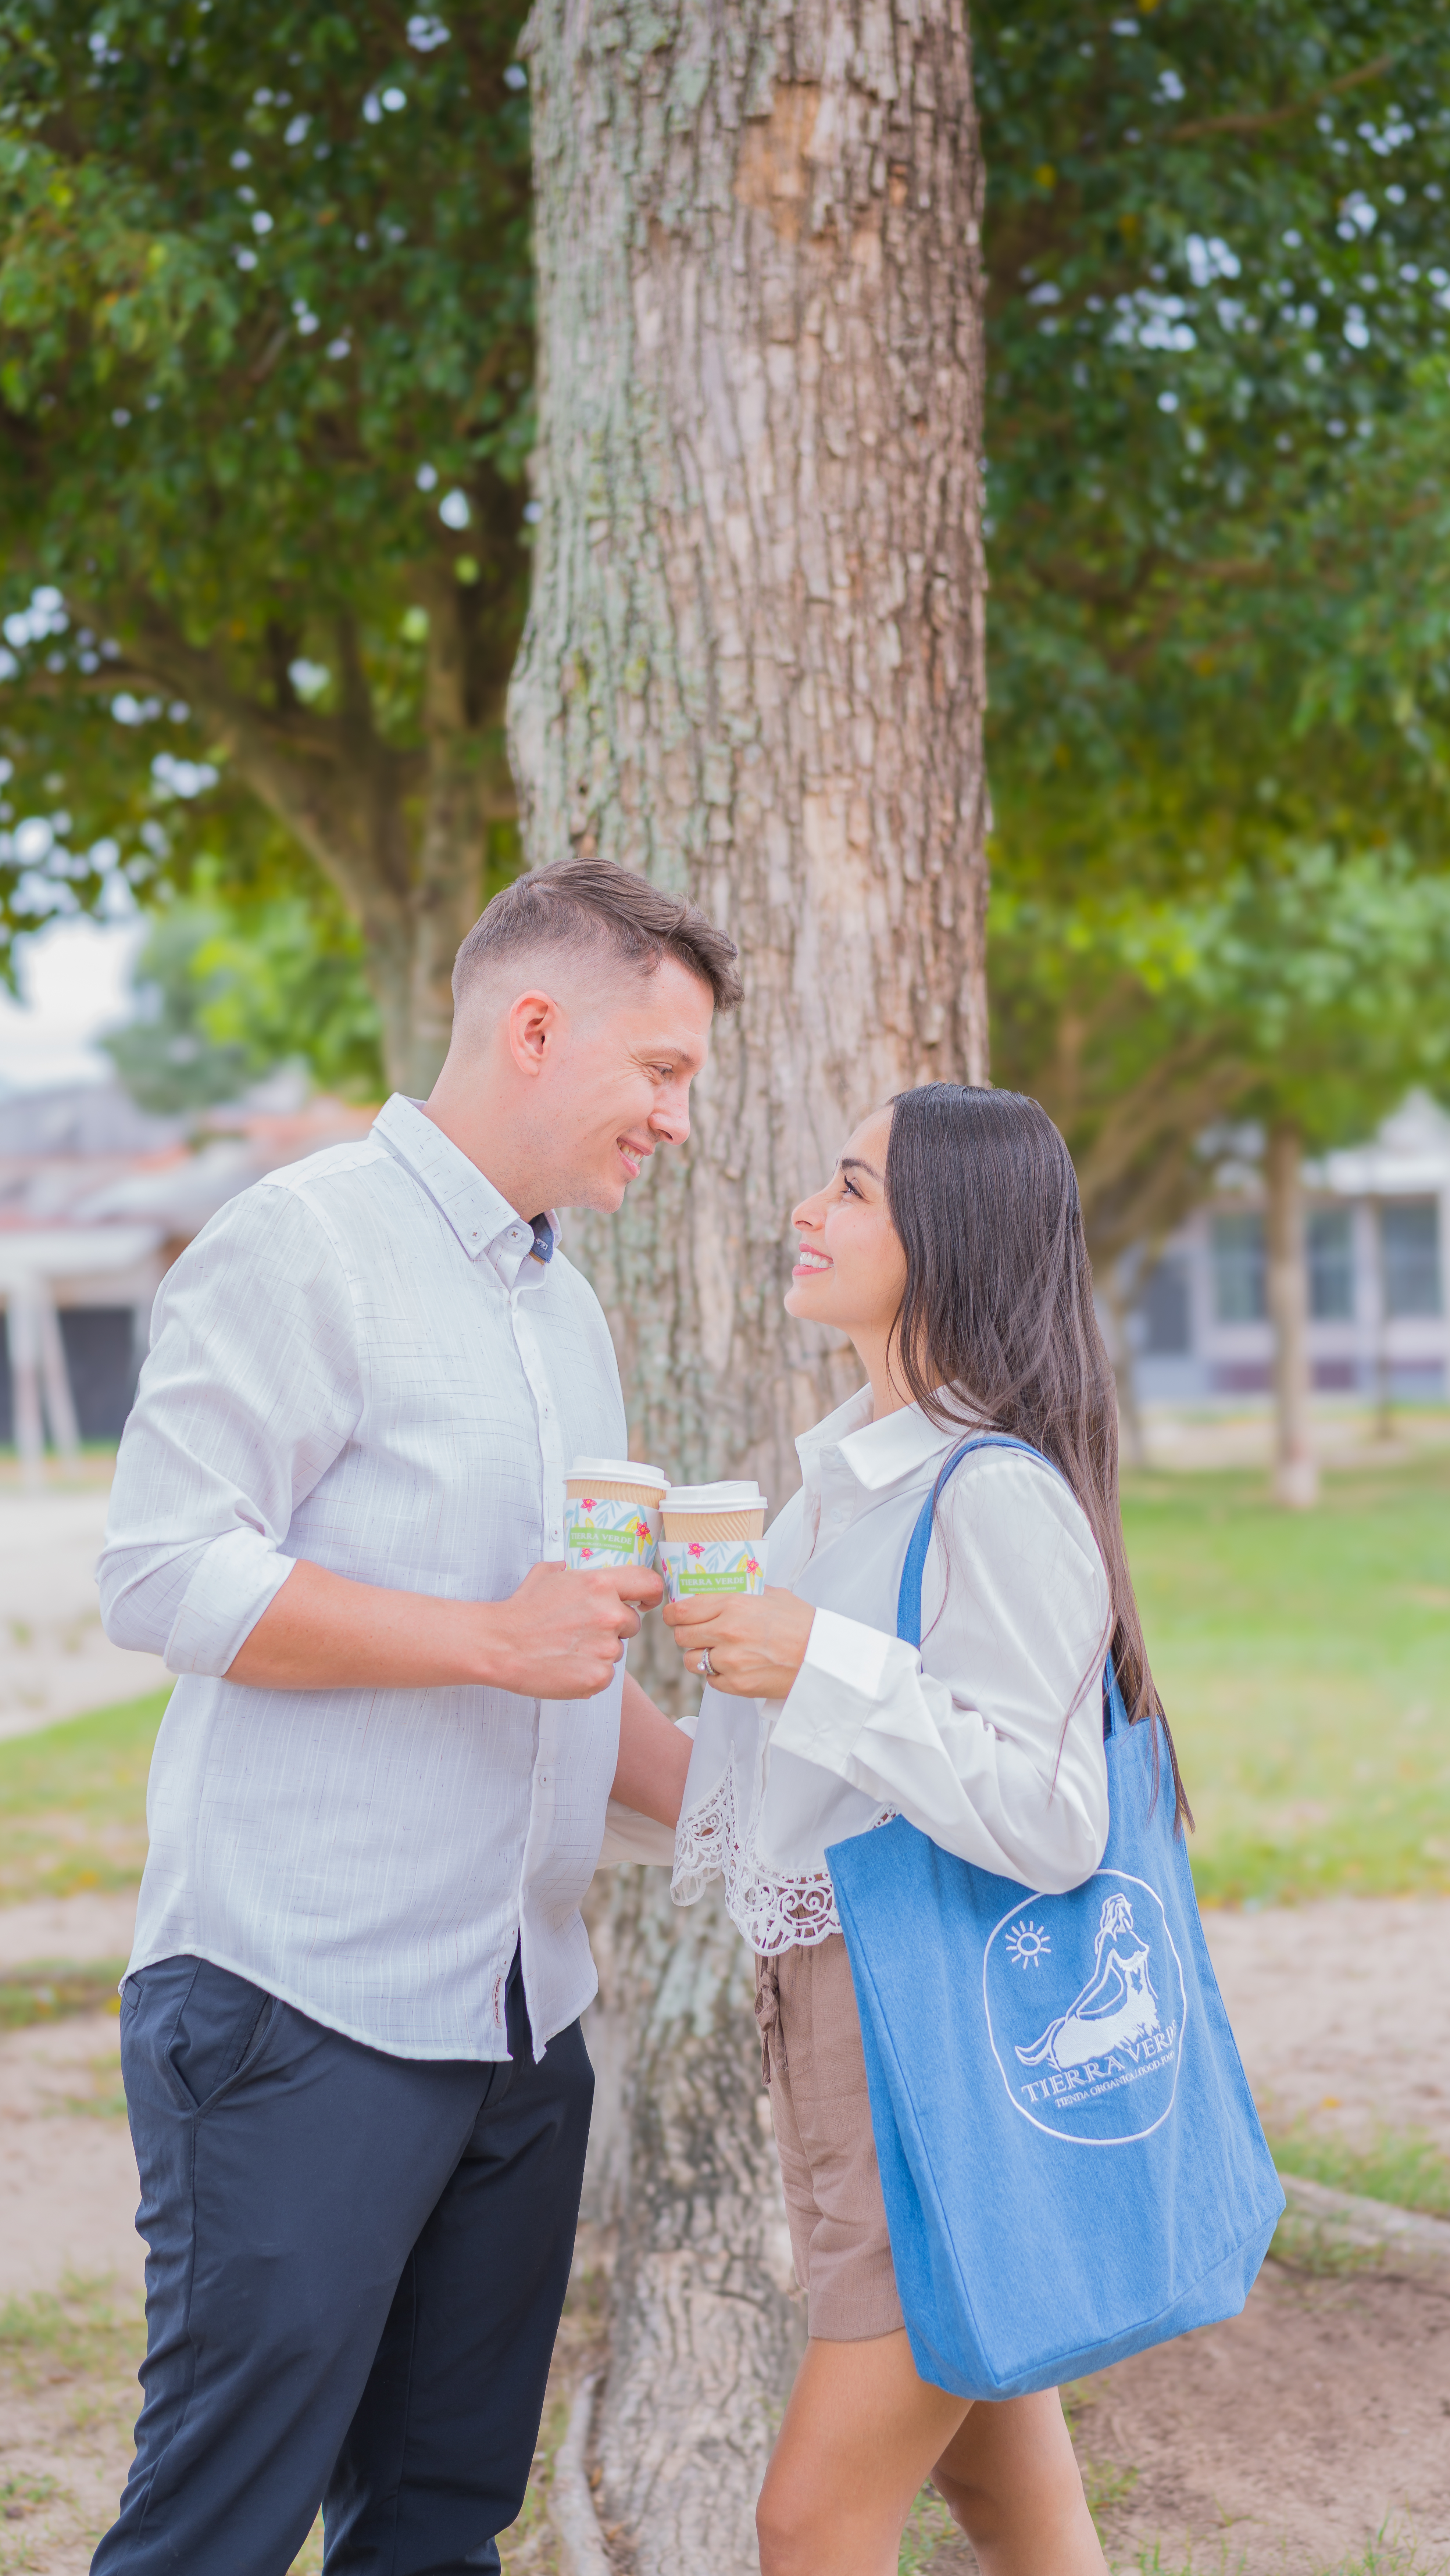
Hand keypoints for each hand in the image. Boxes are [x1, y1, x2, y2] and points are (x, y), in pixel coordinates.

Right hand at [490, 1561, 664, 1700]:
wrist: (500, 1645)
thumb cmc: (521, 1609)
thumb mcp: (545, 1574)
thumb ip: (568, 1570)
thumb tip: (569, 1568)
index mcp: (601, 1584)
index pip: (649, 1583)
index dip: (651, 1594)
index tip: (645, 1602)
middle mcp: (609, 1614)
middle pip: (631, 1623)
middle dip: (612, 1627)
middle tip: (580, 1631)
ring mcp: (606, 1648)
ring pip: (617, 1650)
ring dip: (598, 1651)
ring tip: (566, 1649)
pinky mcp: (598, 1676)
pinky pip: (605, 1674)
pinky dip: (589, 1674)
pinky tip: (565, 1667)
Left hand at [662, 1585, 814, 1699]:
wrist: (822, 1657)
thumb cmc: (801, 1624)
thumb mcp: (772, 1595)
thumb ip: (742, 1594)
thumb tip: (719, 1592)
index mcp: (733, 1605)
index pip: (682, 1610)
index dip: (672, 1614)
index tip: (674, 1616)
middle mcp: (727, 1632)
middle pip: (682, 1637)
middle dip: (686, 1635)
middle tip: (697, 1634)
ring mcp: (730, 1661)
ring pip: (692, 1661)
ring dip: (700, 1656)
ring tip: (717, 1652)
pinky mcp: (736, 1685)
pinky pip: (711, 1681)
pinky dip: (717, 1675)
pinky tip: (734, 1667)